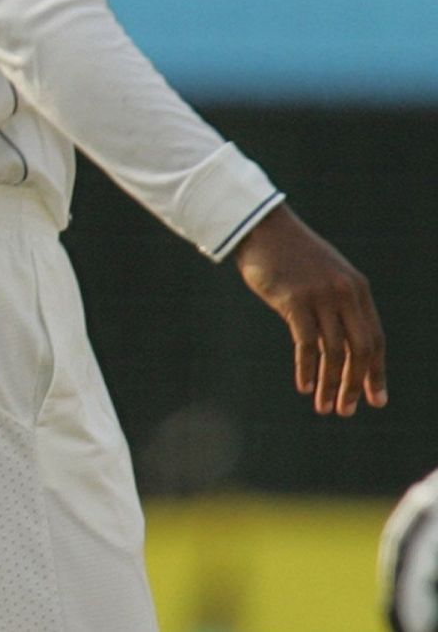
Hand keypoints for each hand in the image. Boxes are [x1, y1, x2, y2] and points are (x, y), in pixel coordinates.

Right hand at [234, 204, 385, 416]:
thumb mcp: (324, 277)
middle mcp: (345, 294)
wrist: (261, 227)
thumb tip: (342, 343)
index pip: (375, 340)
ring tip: (325, 407)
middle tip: (347, 410)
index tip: (374, 400)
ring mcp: (321, 296)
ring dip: (330, 383)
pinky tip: (304, 386)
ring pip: (334, 351)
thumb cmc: (290, 255)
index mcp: (358, 290)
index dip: (376, 373)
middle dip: (355, 384)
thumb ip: (338, 304)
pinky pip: (306, 343)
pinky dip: (307, 369)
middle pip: (359, 350)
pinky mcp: (294, 300)